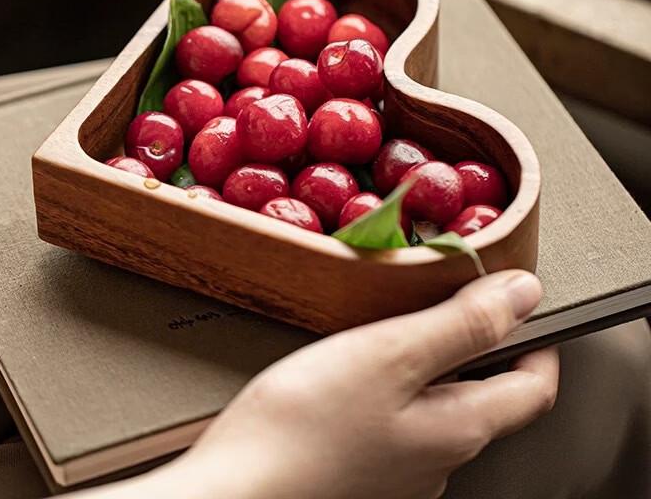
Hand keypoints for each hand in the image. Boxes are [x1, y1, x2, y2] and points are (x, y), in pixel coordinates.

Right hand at [114, 270, 557, 498]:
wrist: (236, 488)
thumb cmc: (304, 424)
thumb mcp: (390, 354)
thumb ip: (460, 325)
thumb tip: (522, 294)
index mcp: (458, 430)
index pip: (534, 388)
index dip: (537, 340)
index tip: (520, 303)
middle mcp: (438, 459)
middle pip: (486, 396)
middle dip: (477, 344)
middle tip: (449, 299)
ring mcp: (398, 470)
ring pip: (437, 406)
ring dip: (430, 361)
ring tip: (396, 324)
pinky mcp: (361, 467)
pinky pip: (397, 419)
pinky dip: (393, 383)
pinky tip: (356, 366)